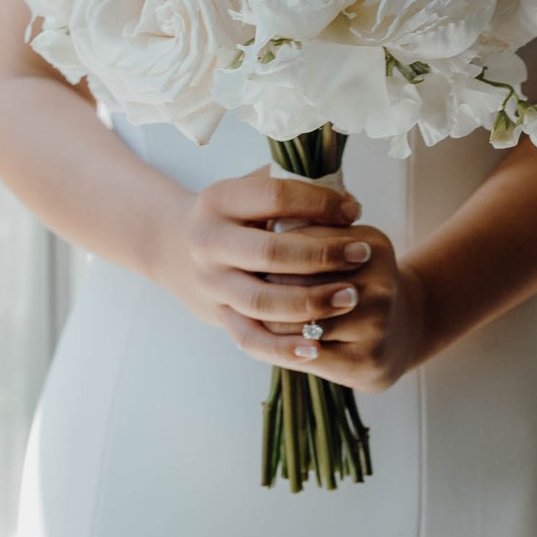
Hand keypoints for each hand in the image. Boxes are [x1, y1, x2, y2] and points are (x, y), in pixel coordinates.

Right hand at [151, 167, 371, 335]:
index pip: (275, 196)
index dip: (319, 203)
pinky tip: (315, 349)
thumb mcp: (251, 189)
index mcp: (219, 201)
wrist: (175, 245)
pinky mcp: (218, 316)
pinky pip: (250, 338)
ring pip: (263, 301)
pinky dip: (282, 348)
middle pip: (270, 252)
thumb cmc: (233, 213)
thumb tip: (348, 203)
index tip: (353, 210)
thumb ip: (294, 187)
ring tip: (351, 296)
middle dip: (322, 255)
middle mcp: (209, 243)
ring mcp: (212, 284)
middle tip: (361, 255)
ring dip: (310, 302)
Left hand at [217, 226, 427, 393]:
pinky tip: (268, 337)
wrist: (399, 330)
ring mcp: (375, 326)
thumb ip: (306, 234)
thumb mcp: (342, 245)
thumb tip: (258, 238)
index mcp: (371, 246)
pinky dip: (279, 346)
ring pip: (296, 321)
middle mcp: (380, 285)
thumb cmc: (355, 280)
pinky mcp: (364, 362)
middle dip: (265, 284)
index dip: (271, 249)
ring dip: (267, 318)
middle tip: (244, 284)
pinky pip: (303, 353)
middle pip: (298, 282)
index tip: (251, 252)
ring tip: (251, 311)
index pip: (302, 242)